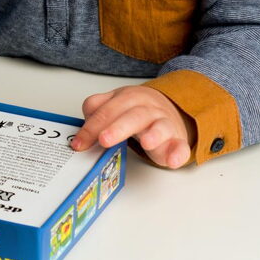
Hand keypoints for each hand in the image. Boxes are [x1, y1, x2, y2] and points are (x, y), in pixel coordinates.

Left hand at [71, 85, 194, 168]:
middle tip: (104, 140)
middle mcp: (147, 109)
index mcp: (128, 98)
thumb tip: (81, 131)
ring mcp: (164, 124)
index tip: (79, 143)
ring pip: (160, 127)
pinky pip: (180, 146)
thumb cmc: (135, 110)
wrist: (169, 110)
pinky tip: (172, 160)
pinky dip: (178, 153)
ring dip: (154, 134)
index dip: (92, 127)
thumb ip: (96, 111)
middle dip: (118, 128)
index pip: (107, 110)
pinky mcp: (177, 140)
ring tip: (146, 143)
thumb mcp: (114, 104)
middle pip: (133, 116)